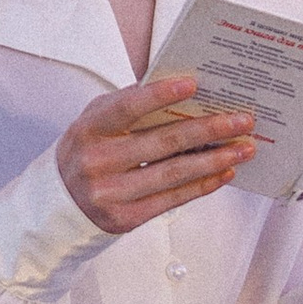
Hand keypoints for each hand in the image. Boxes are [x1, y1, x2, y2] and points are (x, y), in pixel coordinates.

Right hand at [57, 76, 256, 235]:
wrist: (58, 204)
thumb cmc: (87, 151)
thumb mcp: (96, 122)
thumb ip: (129, 105)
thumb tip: (182, 92)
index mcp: (89, 129)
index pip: (127, 107)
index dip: (160, 95)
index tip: (194, 85)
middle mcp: (97, 162)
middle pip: (163, 142)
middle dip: (209, 129)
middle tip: (242, 120)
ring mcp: (110, 193)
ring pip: (174, 173)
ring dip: (215, 159)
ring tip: (244, 147)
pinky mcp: (125, 218)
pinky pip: (172, 199)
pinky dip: (202, 185)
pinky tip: (224, 172)